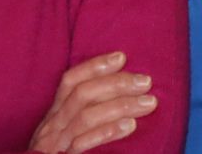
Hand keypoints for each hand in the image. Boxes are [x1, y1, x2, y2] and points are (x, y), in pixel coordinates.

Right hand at [30, 51, 156, 153]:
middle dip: (116, 84)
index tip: (121, 57)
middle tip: (145, 81)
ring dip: (120, 106)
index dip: (94, 66)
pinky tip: (131, 125)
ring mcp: (57, 143)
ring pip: (86, 117)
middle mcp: (53, 126)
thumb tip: (121, 91)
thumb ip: (86, 111)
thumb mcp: (66, 131)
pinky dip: (108, 132)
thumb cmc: (61, 153)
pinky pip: (84, 143)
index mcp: (54, 115)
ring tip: (148, 103)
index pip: (70, 81)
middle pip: (82, 95)